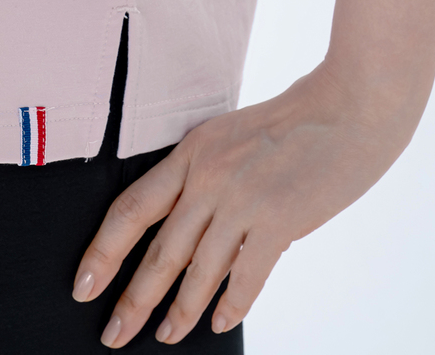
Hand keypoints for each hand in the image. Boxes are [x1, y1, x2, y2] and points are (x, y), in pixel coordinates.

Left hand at [72, 63, 421, 346]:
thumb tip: (194, 237)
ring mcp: (242, 198)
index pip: (133, 208)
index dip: (103, 251)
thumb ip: (210, 179)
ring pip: (197, 271)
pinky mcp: (279, 219)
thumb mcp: (234, 136)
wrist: (350, 104)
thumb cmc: (297, 120)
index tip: (84, 284)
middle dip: (132, 299)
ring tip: (165, 336)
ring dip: (179, 311)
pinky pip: (245, 277)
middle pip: (159, 250)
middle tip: (113, 333)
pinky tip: (219, 322)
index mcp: (192, 151)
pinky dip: (230, 306)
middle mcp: (209, 175)